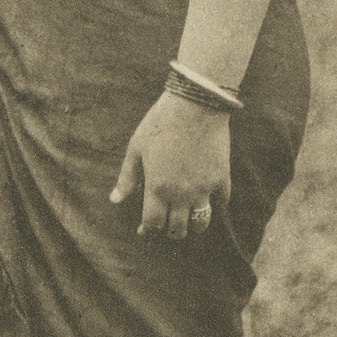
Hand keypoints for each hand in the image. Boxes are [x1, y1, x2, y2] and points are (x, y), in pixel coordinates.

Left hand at [113, 81, 237, 240]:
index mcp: (157, 188)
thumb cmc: (161, 122)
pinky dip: (215, 205)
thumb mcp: (136, 148)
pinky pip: (221, 202)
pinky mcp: (221, 178)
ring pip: (201, 223)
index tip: (144, 229)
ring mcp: (204, 188)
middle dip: (170, 231)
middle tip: (167, 227)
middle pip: (177, 229)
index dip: (147, 229)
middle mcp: (181, 194)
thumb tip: (115, 200)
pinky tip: (210, 202)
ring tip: (189, 222)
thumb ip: (127, 177)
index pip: (153, 223)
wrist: (196, 104)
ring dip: (193, 226)